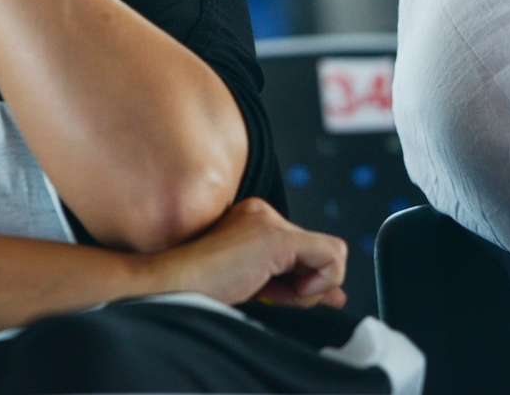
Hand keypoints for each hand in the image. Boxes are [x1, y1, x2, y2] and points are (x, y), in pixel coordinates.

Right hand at [152, 197, 347, 308]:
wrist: (173, 287)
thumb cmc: (201, 289)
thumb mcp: (258, 286)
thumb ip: (296, 287)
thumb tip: (336, 296)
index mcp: (252, 220)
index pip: (303, 248)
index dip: (301, 280)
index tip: (283, 295)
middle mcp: (262, 213)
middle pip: (317, 251)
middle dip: (307, 284)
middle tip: (277, 296)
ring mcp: (269, 221)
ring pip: (331, 254)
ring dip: (311, 287)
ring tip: (274, 293)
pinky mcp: (276, 238)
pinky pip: (332, 257)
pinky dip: (321, 282)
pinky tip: (288, 291)